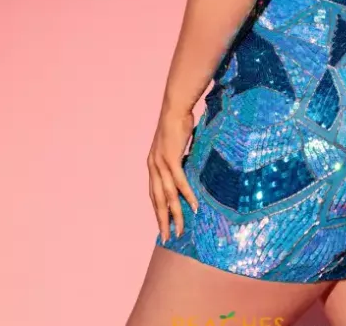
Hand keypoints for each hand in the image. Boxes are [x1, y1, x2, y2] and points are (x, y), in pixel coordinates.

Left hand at [147, 107, 199, 242]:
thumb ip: (179, 160)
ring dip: (175, 213)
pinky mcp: (171, 158)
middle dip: (163, 220)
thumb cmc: (178, 124)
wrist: (175, 108)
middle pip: (157, 200)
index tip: (163, 226)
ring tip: (180, 229)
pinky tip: (193, 206)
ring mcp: (160, 163)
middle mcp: (153, 167)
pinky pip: (180, 182)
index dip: (157, 211)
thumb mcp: (176, 147)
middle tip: (168, 237)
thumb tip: (188, 169)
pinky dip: (186, 195)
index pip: (153, 194)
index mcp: (152, 165)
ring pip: (168, 195)